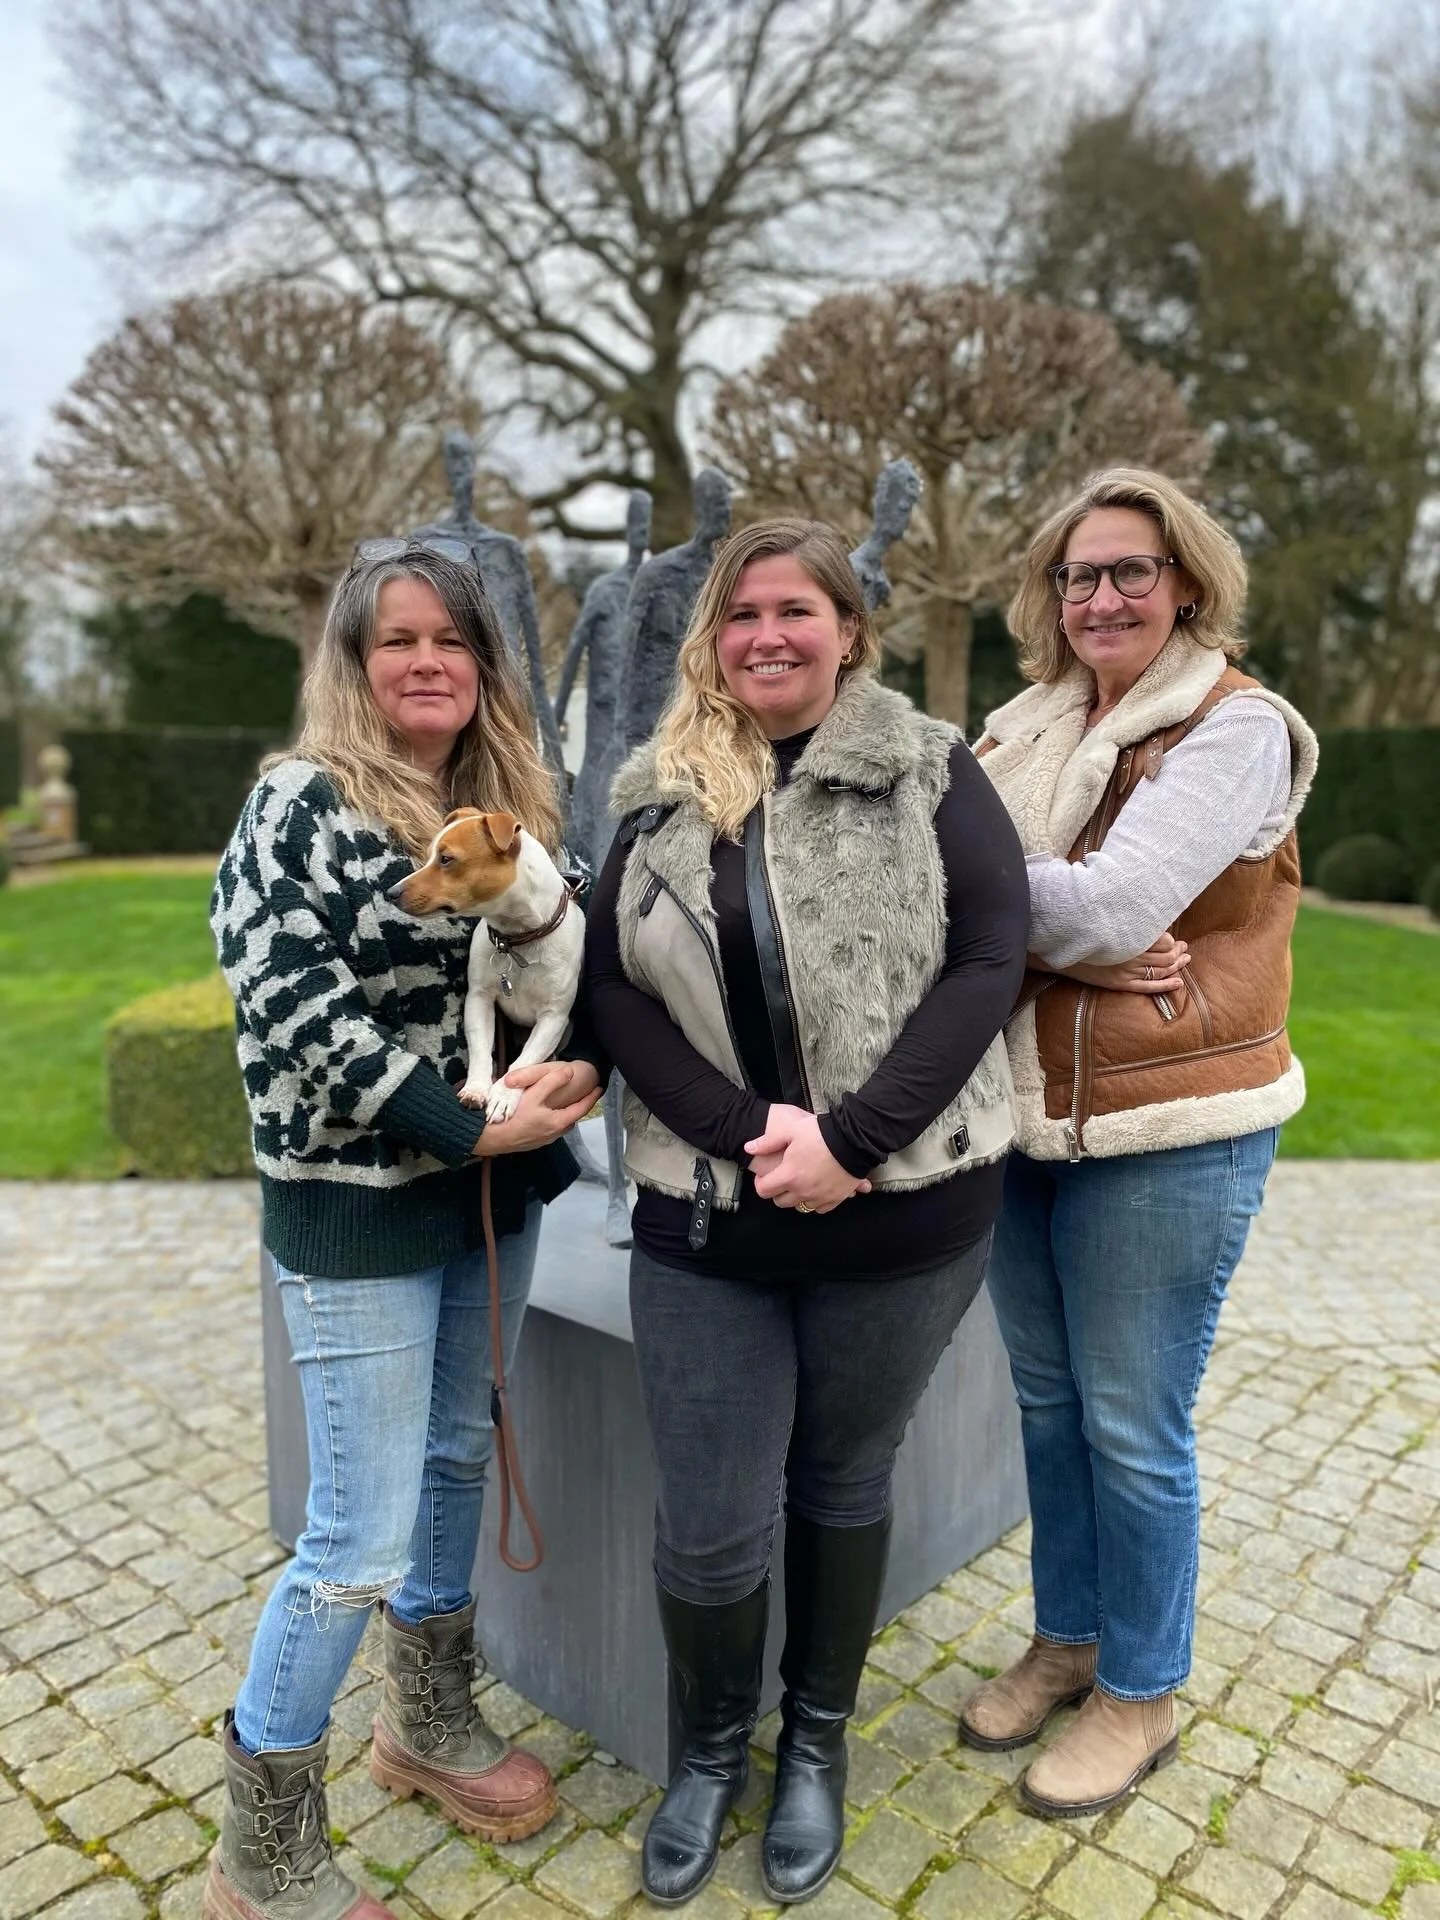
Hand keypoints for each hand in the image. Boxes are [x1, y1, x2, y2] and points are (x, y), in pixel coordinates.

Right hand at [471, 1063, 597, 1154]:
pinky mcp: (532, 1143)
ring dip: (564, 1115)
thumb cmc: (514, 1117)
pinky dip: (551, 1121)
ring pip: (560, 1126)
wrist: (492, 1138)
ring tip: (562, 1104)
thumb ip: (552, 1081)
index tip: (599, 1088)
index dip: (591, 1098)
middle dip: (578, 1108)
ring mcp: (543, 1140)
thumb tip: (569, 1072)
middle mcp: (554, 1134)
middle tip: (581, 1096)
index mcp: (558, 1122)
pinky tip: (541, 1115)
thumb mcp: (534, 1094)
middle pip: (572, 1119)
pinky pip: (548, 1130)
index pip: (581, 1109)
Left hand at [744, 1105, 871, 1214]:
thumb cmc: (821, 1133)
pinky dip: (816, 1202)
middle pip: (781, 1202)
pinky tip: (817, 1189)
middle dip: (778, 1191)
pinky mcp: (836, 1198)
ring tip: (800, 1183)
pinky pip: (820, 1208)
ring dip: (797, 1198)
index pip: (764, 1191)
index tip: (764, 1177)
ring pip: (800, 1207)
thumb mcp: (790, 1130)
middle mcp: (803, 1191)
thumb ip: (767, 1141)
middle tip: (782, 1178)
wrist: (854, 1140)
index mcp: (789, 1175)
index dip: (761, 1183)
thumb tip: (748, 1148)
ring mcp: (820, 1197)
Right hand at [1064, 932, 1189, 993]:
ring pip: (1161, 971)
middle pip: (1166, 957)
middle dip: (1179, 952)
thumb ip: (1129, 920)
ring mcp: (1126, 972)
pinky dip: (1166, 986)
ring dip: (1177, 965)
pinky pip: (1148, 987)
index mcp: (1129, 938)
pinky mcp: (1120, 984)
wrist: (1062, 952)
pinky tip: (1179, 982)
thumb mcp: (1108, 921)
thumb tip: (1151, 918)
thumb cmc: (1085, 932)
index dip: (1172, 940)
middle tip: (1184, 946)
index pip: (1163, 942)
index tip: (1173, 937)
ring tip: (1186, 959)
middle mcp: (1130, 956)